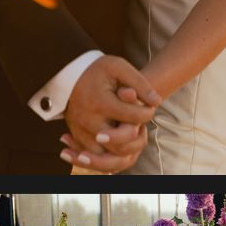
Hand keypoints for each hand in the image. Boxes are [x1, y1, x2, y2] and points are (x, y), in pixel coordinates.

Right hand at [61, 55, 158, 169]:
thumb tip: (156, 102)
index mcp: (101, 102)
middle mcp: (89, 121)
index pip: (134, 117)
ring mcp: (82, 132)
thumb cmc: (98, 70)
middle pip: (121, 143)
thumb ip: (139, 83)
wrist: (69, 76)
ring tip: (132, 134)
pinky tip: (121, 143)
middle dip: (137, 136)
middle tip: (140, 126)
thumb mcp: (119, 67)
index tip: (149, 107)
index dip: (148, 113)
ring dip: (126, 150)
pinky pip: (97, 157)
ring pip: (108, 156)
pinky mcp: (78, 139)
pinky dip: (112, 155)